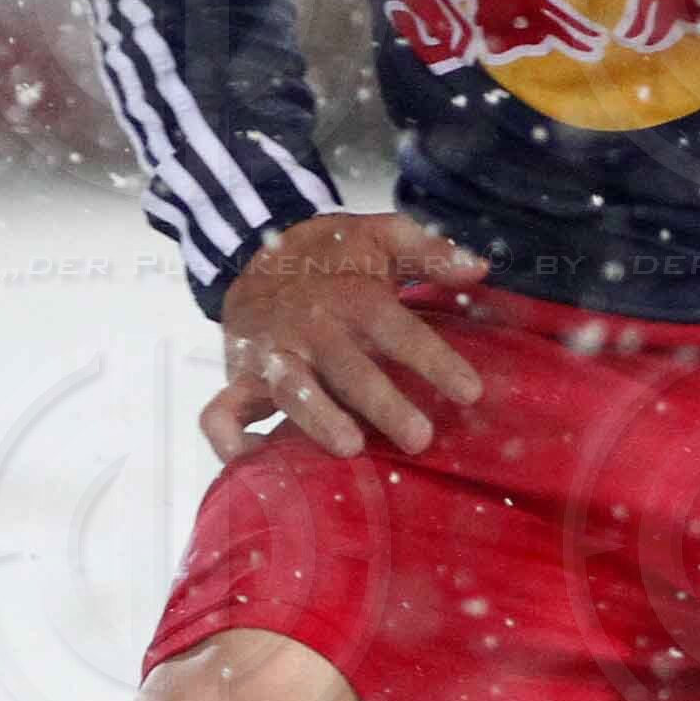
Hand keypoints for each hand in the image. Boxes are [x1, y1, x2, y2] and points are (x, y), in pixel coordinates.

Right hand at [202, 212, 488, 462]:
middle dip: (382, 403)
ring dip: (317, 418)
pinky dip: (229, 439)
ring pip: (289, 389)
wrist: (254, 253)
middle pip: (347, 367)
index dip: (433, 360)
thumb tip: (478, 267)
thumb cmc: (331, 258)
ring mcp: (270, 355)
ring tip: (350, 447)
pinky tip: (255, 463)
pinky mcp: (239, 377)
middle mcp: (310, 328)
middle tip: (420, 438)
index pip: (396, 328)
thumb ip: (429, 252)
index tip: (471, 392)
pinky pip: (220, 412)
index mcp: (351, 296)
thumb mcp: (381, 237)